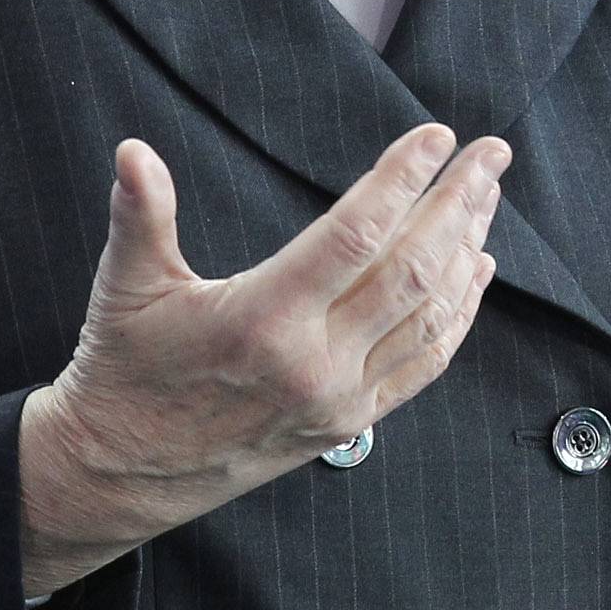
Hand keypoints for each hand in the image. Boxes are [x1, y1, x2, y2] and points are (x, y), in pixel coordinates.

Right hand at [17, 124, 501, 594]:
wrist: (119, 473)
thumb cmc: (123, 372)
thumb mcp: (126, 288)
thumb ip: (140, 213)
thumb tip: (132, 150)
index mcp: (262, 318)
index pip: (357, 234)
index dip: (402, 180)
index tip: (436, 136)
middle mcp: (313, 362)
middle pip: (412, 269)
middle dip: (459, 204)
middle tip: (490, 153)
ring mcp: (339, 398)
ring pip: (428, 315)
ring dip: (466, 250)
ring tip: (487, 197)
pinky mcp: (350, 423)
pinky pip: (423, 364)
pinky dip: (459, 314)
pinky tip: (476, 271)